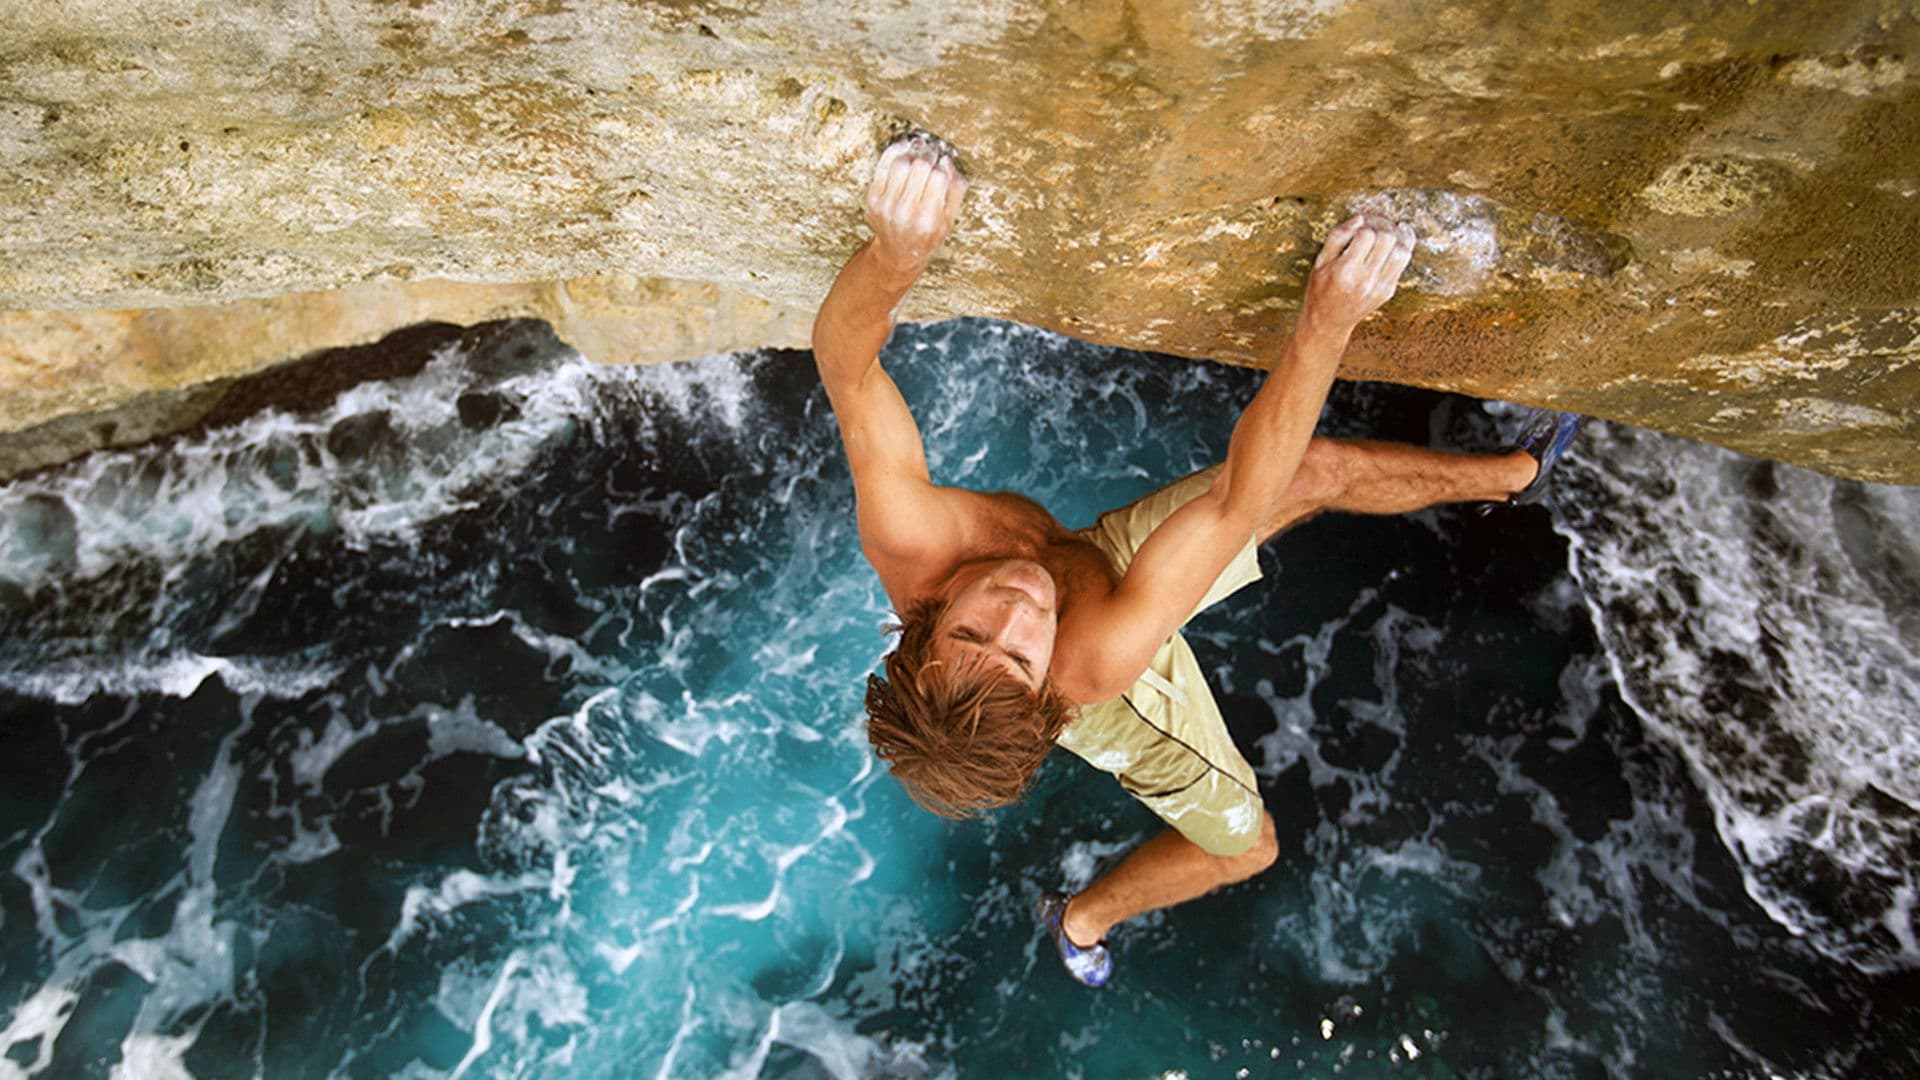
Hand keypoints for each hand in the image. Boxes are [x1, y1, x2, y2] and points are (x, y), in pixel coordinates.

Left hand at [864, 131, 967, 281]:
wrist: (899, 253)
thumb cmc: (928, 235)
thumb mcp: (949, 219)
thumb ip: (955, 191)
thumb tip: (947, 161)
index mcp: (928, 219)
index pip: (938, 177)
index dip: (942, 163)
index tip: (943, 160)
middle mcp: (905, 213)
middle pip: (920, 166)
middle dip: (929, 155)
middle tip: (932, 152)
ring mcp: (886, 206)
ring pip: (901, 163)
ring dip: (912, 153)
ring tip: (919, 152)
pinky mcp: (872, 200)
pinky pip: (882, 167)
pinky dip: (893, 153)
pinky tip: (903, 149)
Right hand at [1299, 213, 1414, 340]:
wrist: (1328, 322)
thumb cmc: (1320, 289)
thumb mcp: (1320, 261)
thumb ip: (1338, 237)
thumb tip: (1360, 218)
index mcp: (1345, 270)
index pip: (1367, 234)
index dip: (1365, 223)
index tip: (1361, 224)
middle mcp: (1365, 280)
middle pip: (1388, 240)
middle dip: (1383, 226)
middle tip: (1376, 224)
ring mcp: (1379, 287)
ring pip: (1402, 251)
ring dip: (1398, 237)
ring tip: (1389, 231)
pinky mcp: (1388, 291)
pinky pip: (1403, 264)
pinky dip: (1403, 249)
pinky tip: (1396, 241)